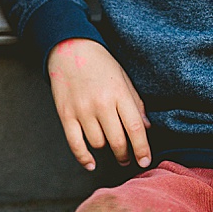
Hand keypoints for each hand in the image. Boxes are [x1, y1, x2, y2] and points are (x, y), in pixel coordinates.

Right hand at [46, 38, 150, 171]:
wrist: (70, 48)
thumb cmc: (100, 63)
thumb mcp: (123, 78)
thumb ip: (136, 103)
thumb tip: (147, 128)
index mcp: (119, 93)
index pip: (135, 128)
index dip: (142, 148)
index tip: (145, 161)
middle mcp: (101, 103)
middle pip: (118, 141)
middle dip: (125, 154)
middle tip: (127, 158)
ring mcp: (82, 110)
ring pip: (98, 143)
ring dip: (106, 149)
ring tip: (109, 144)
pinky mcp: (65, 114)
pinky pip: (75, 143)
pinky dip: (83, 157)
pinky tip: (91, 163)